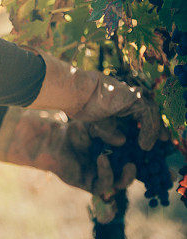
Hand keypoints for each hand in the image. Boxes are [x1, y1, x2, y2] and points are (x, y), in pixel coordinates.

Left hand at [0, 107, 136, 198]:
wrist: (53, 141)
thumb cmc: (73, 132)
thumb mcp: (93, 128)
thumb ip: (107, 132)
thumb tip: (123, 141)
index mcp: (114, 155)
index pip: (133, 161)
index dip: (145, 162)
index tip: (154, 155)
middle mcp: (110, 168)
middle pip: (130, 178)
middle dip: (139, 176)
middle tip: (144, 167)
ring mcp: (100, 177)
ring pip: (119, 185)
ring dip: (126, 177)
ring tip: (128, 164)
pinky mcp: (89, 185)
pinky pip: (103, 185)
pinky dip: (106, 172)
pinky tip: (102, 158)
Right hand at [27, 51, 165, 150]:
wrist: (75, 92)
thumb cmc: (82, 105)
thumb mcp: (98, 124)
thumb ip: (111, 132)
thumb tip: (123, 141)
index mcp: (119, 99)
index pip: (139, 111)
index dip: (146, 125)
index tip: (148, 140)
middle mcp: (127, 95)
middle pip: (149, 110)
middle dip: (157, 126)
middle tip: (164, 139)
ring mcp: (131, 95)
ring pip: (150, 112)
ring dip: (153, 131)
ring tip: (149, 147)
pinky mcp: (133, 98)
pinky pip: (147, 115)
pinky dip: (148, 131)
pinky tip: (145, 144)